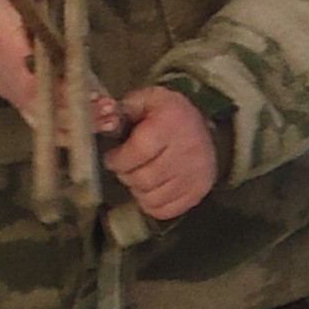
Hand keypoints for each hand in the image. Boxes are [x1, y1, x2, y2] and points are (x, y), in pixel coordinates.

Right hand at [0, 0, 118, 135]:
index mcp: (7, 47)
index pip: (35, 77)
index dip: (64, 89)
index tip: (93, 93)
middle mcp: (9, 77)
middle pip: (44, 106)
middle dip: (78, 111)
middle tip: (110, 109)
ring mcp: (13, 92)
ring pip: (44, 119)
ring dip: (76, 124)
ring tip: (110, 120)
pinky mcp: (18, 98)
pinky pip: (41, 122)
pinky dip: (65, 129)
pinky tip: (94, 127)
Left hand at [102, 86, 217, 219]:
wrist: (203, 126)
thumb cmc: (169, 113)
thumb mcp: (147, 98)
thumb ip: (123, 109)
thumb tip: (105, 123)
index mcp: (172, 121)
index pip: (140, 150)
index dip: (118, 159)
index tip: (111, 158)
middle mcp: (188, 149)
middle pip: (144, 178)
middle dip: (125, 175)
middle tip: (124, 167)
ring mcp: (196, 173)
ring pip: (152, 198)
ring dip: (137, 190)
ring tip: (137, 176)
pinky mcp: (199, 190)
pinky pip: (166, 210)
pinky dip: (151, 204)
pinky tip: (150, 189)